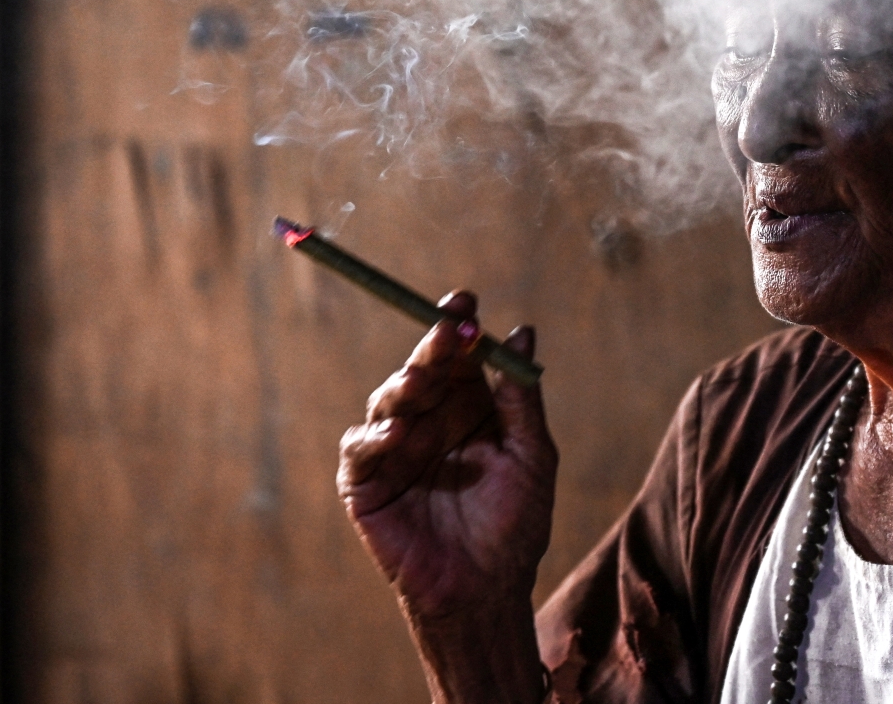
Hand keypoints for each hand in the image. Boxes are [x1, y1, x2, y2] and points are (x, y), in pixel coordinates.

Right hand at [340, 290, 556, 623]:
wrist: (487, 590)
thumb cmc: (515, 525)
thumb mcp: (531, 456)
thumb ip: (521, 399)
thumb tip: (524, 333)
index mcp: (466, 408)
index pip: (457, 357)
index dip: (457, 327)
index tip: (466, 302)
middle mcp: (427, 421)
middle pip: (421, 369)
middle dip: (431, 347)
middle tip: (446, 328)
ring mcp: (393, 450)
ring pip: (388, 401)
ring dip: (404, 386)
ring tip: (421, 379)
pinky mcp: (365, 484)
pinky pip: (361, 451)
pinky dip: (376, 438)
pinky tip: (400, 433)